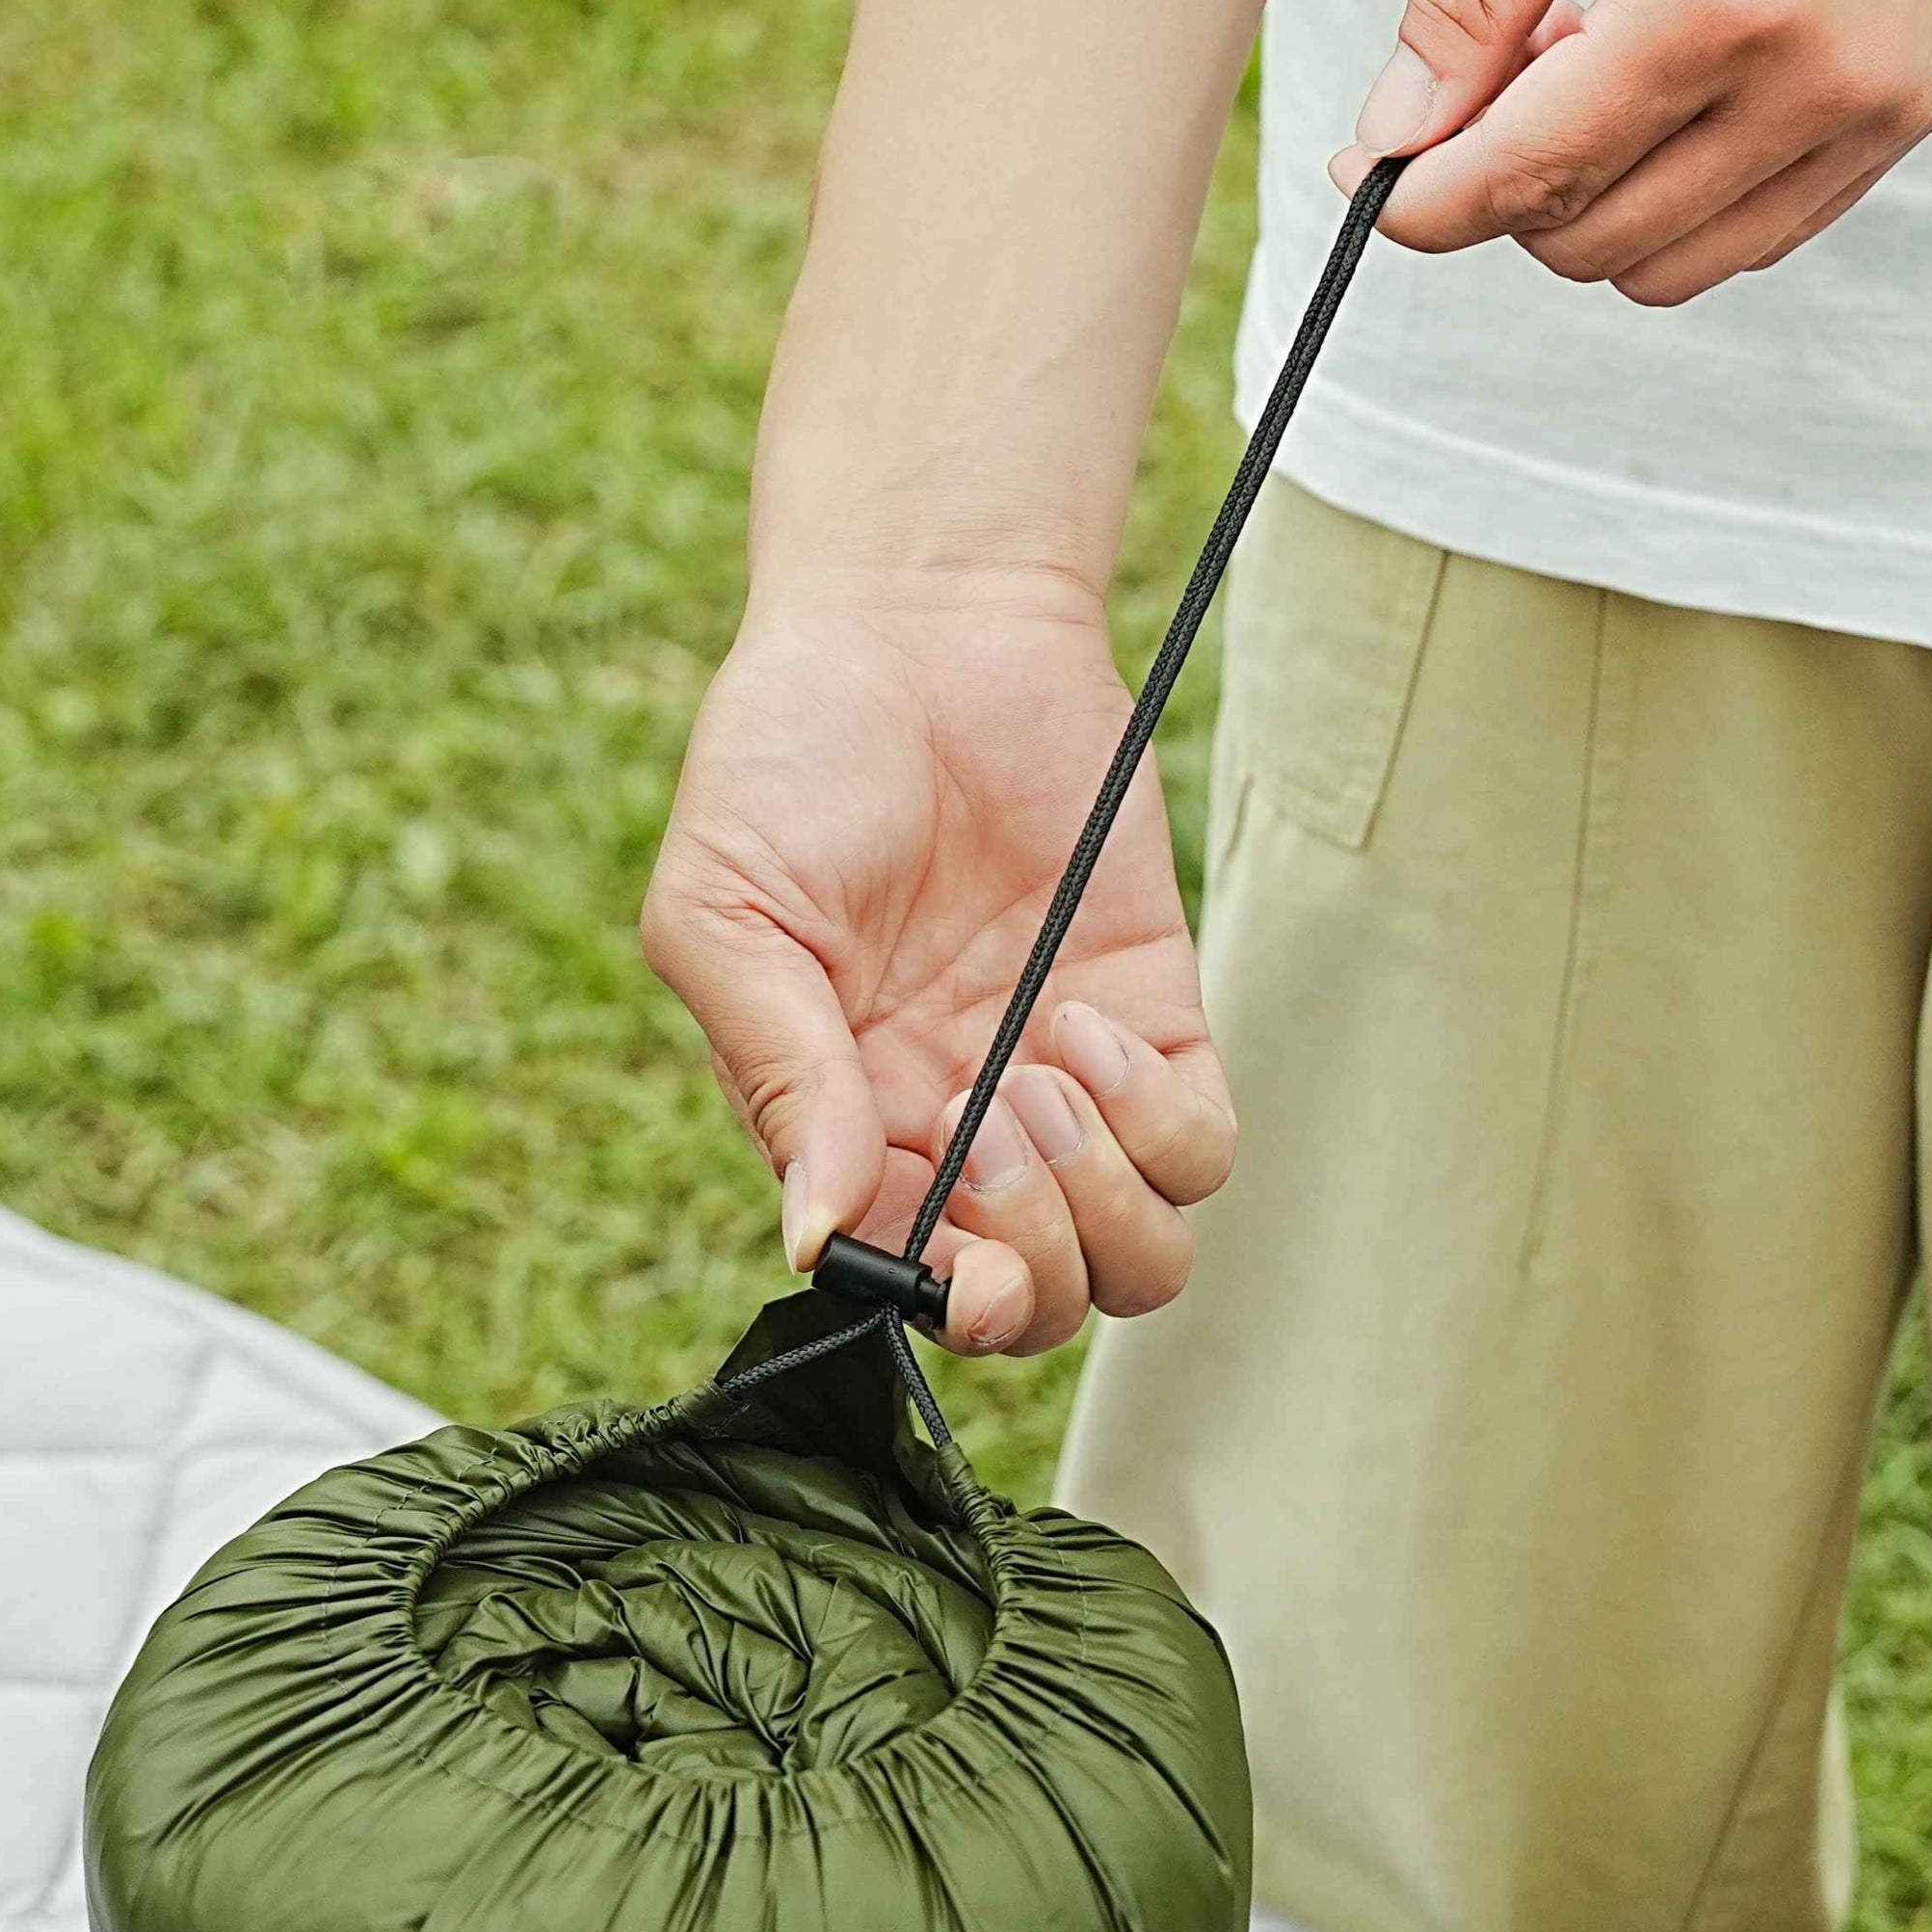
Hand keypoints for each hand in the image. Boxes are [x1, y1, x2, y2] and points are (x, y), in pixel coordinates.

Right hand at [642, 567, 1237, 1355]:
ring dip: (1098, 1204)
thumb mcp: (728, 915)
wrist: (916, 623)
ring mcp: (1067, 1083)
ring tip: (1038, 1076)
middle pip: (1046, 1304)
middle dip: (1028, 1256)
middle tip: (980, 1121)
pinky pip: (1203, 1148)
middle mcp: (962, 1135)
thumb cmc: (788, 759)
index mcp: (847, 1134)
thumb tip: (815, 1237)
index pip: (917, 1291)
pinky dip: (1160, 1122)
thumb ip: (777, 1077)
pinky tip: (1084, 1018)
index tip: (946, 1251)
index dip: (947, 1307)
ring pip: (1141, 1259)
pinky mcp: (1155, 1016)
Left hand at [1327, 0, 1931, 302]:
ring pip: (1669, 265)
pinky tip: (1668, 82)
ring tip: (1592, 62)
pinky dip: (1677, 196)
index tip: (1368, 182)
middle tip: (1501, 68)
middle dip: (1509, 187)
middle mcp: (1815, 80)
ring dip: (1593, 199)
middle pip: (1593, 239)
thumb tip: (1394, 131)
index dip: (1427, 200)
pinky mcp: (1913, 115)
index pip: (1535, 172)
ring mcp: (1877, 110)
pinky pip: (1754, 234)